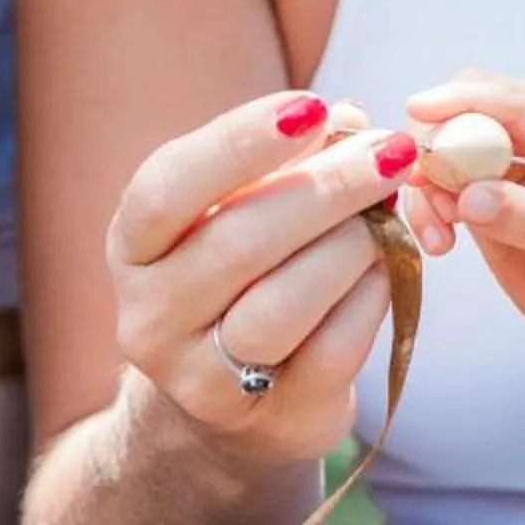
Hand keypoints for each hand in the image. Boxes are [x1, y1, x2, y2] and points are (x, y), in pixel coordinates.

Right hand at [105, 91, 422, 472]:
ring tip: (389, 210)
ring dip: (351, 245)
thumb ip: (288, 164)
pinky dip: (371, 297)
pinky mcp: (271, 419)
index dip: (238, 142)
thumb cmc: (240, 280)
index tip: (310, 106)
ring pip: (283, 304)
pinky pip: (332, 350)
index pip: (167, 187)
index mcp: (133, 248)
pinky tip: (392, 264)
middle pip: (238, 242)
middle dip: (326, 187)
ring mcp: (204, 378)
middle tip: (389, 151)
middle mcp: (151, 316)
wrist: (232, 409)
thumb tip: (352, 119)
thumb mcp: (241, 214)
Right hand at [398, 72, 524, 359]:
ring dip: (427, 186)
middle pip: (466, 110)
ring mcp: (506, 160)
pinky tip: (442, 241)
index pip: (510, 99)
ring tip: (438, 235)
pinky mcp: (481, 189)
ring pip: (444, 149)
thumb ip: (522, 215)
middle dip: (436, 144)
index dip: (461, 100)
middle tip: (419, 187)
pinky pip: (438, 183)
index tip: (418, 112)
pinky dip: (428, 206)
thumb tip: (468, 196)